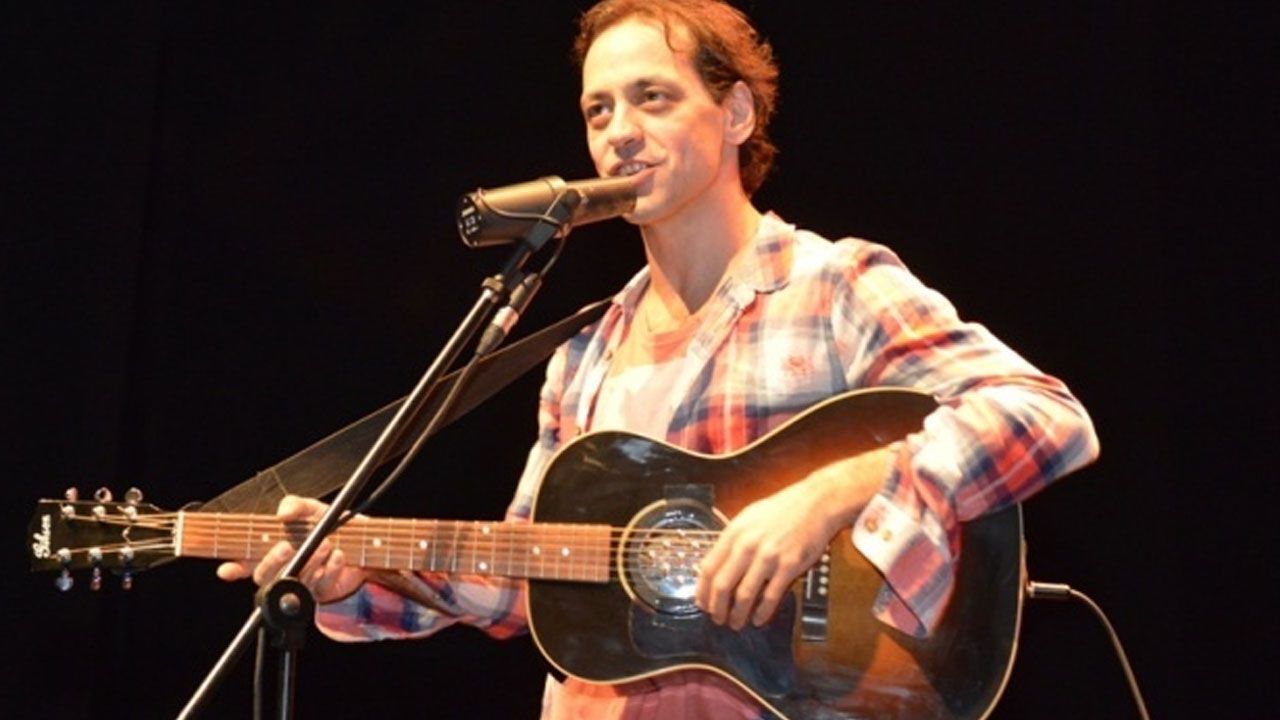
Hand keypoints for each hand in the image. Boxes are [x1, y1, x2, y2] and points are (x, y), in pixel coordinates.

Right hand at [215, 495, 367, 603]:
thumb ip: (296, 505)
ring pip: (295, 580)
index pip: (246, 562)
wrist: (365, 540)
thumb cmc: (331, 525)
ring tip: (326, 544)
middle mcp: (285, 569)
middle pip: (264, 576)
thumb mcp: (312, 509)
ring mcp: (302, 583)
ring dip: (310, 561)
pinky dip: (330, 569)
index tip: (227, 569)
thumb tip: (283, 511)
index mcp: (274, 550)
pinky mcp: (322, 592)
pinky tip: (338, 557)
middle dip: (272, 561)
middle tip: (285, 547)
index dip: (234, 568)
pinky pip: (321, 586)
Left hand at [694, 448, 894, 629]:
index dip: (702, 590)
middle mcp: (748, 545)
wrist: (814, 503)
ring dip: (737, 614)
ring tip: (735, 623)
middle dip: (716, 608)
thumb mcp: (748, 518)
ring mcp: (768, 557)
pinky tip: (758, 619)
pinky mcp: (789, 567)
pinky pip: (770, 597)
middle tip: (717, 618)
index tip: (702, 603)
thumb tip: (716, 565)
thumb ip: (731, 541)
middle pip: (722, 585)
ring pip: (744, 595)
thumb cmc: (781, 510)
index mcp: (734, 533)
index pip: (708, 568)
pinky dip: (762, 613)